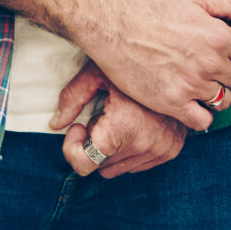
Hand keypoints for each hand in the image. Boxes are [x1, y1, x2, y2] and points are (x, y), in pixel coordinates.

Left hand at [52, 64, 186, 177]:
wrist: (174, 61)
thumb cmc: (129, 63)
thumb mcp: (95, 73)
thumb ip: (71, 99)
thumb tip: (56, 124)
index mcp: (124, 127)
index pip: (85, 164)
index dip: (73, 148)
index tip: (78, 127)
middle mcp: (145, 143)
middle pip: (100, 166)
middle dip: (95, 144)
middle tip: (102, 117)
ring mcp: (162, 148)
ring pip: (118, 168)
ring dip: (112, 148)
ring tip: (120, 118)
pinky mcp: (172, 150)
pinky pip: (138, 165)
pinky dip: (130, 149)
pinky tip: (135, 123)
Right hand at [75, 0, 230, 129]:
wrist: (115, 26)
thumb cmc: (152, 8)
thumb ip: (228, 4)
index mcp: (219, 36)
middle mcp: (210, 63)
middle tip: (217, 71)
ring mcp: (192, 85)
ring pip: (224, 101)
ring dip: (218, 95)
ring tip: (204, 87)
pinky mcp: (172, 102)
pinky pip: (202, 120)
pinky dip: (201, 115)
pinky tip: (192, 104)